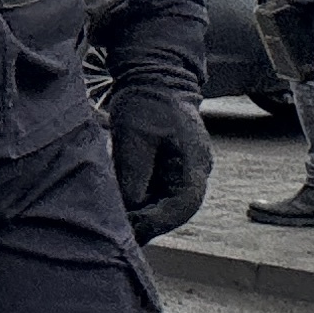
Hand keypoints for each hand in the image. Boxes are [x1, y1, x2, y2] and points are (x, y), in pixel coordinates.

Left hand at [109, 86, 214, 242]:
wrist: (157, 79)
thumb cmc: (147, 103)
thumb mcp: (135, 136)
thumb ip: (135, 172)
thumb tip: (132, 205)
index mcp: (193, 165)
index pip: (181, 206)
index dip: (156, 222)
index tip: (132, 229)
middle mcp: (194, 173)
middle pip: (176, 212)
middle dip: (148, 224)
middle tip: (121, 233)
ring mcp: (185, 172)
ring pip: (167, 206)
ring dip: (145, 216)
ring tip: (119, 223)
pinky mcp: (172, 170)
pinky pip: (160, 195)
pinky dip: (143, 203)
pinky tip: (123, 207)